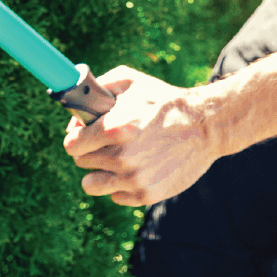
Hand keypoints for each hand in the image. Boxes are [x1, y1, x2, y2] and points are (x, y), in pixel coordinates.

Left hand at [62, 65, 219, 205]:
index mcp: (114, 129)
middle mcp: (122, 157)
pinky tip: (134, 168)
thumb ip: (97, 88)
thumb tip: (75, 107)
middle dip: (90, 150)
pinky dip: (120, 185)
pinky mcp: (146, 195)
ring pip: (91, 184)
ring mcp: (134, 179)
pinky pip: (115, 195)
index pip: (71, 144)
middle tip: (106, 142)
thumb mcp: (130, 81)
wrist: (206, 126)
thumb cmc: (164, 101)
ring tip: (115, 159)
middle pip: (81, 162)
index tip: (83, 134)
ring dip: (100, 172)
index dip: (75, 137)